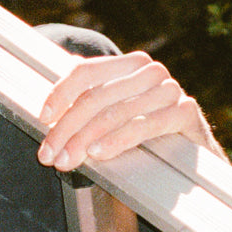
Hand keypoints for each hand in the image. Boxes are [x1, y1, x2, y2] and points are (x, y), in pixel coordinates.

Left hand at [37, 50, 218, 169]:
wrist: (190, 166)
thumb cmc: (145, 141)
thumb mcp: (112, 119)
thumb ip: (89, 106)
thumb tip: (47, 112)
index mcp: (129, 64)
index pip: (86, 71)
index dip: (60, 93)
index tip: (42, 118)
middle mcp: (151, 71)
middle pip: (96, 96)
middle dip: (66, 128)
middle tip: (48, 155)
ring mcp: (170, 90)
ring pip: (115, 112)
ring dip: (84, 139)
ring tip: (67, 160)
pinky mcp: (186, 112)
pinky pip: (144, 126)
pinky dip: (118, 140)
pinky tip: (99, 153)